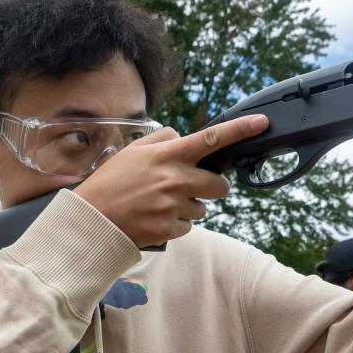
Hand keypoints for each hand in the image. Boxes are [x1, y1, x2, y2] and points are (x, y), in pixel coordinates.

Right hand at [74, 115, 268, 247]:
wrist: (92, 219)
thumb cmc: (110, 183)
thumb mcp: (131, 152)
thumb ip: (160, 141)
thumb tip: (179, 137)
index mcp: (167, 156)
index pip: (210, 139)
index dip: (239, 130)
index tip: (260, 123)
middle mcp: (175, 180)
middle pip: (219, 185)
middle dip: (213, 188)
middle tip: (191, 188)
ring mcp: (173, 206)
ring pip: (202, 209)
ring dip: (189, 207)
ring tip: (160, 205)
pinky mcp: (170, 229)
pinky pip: (188, 227)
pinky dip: (176, 224)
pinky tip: (155, 218)